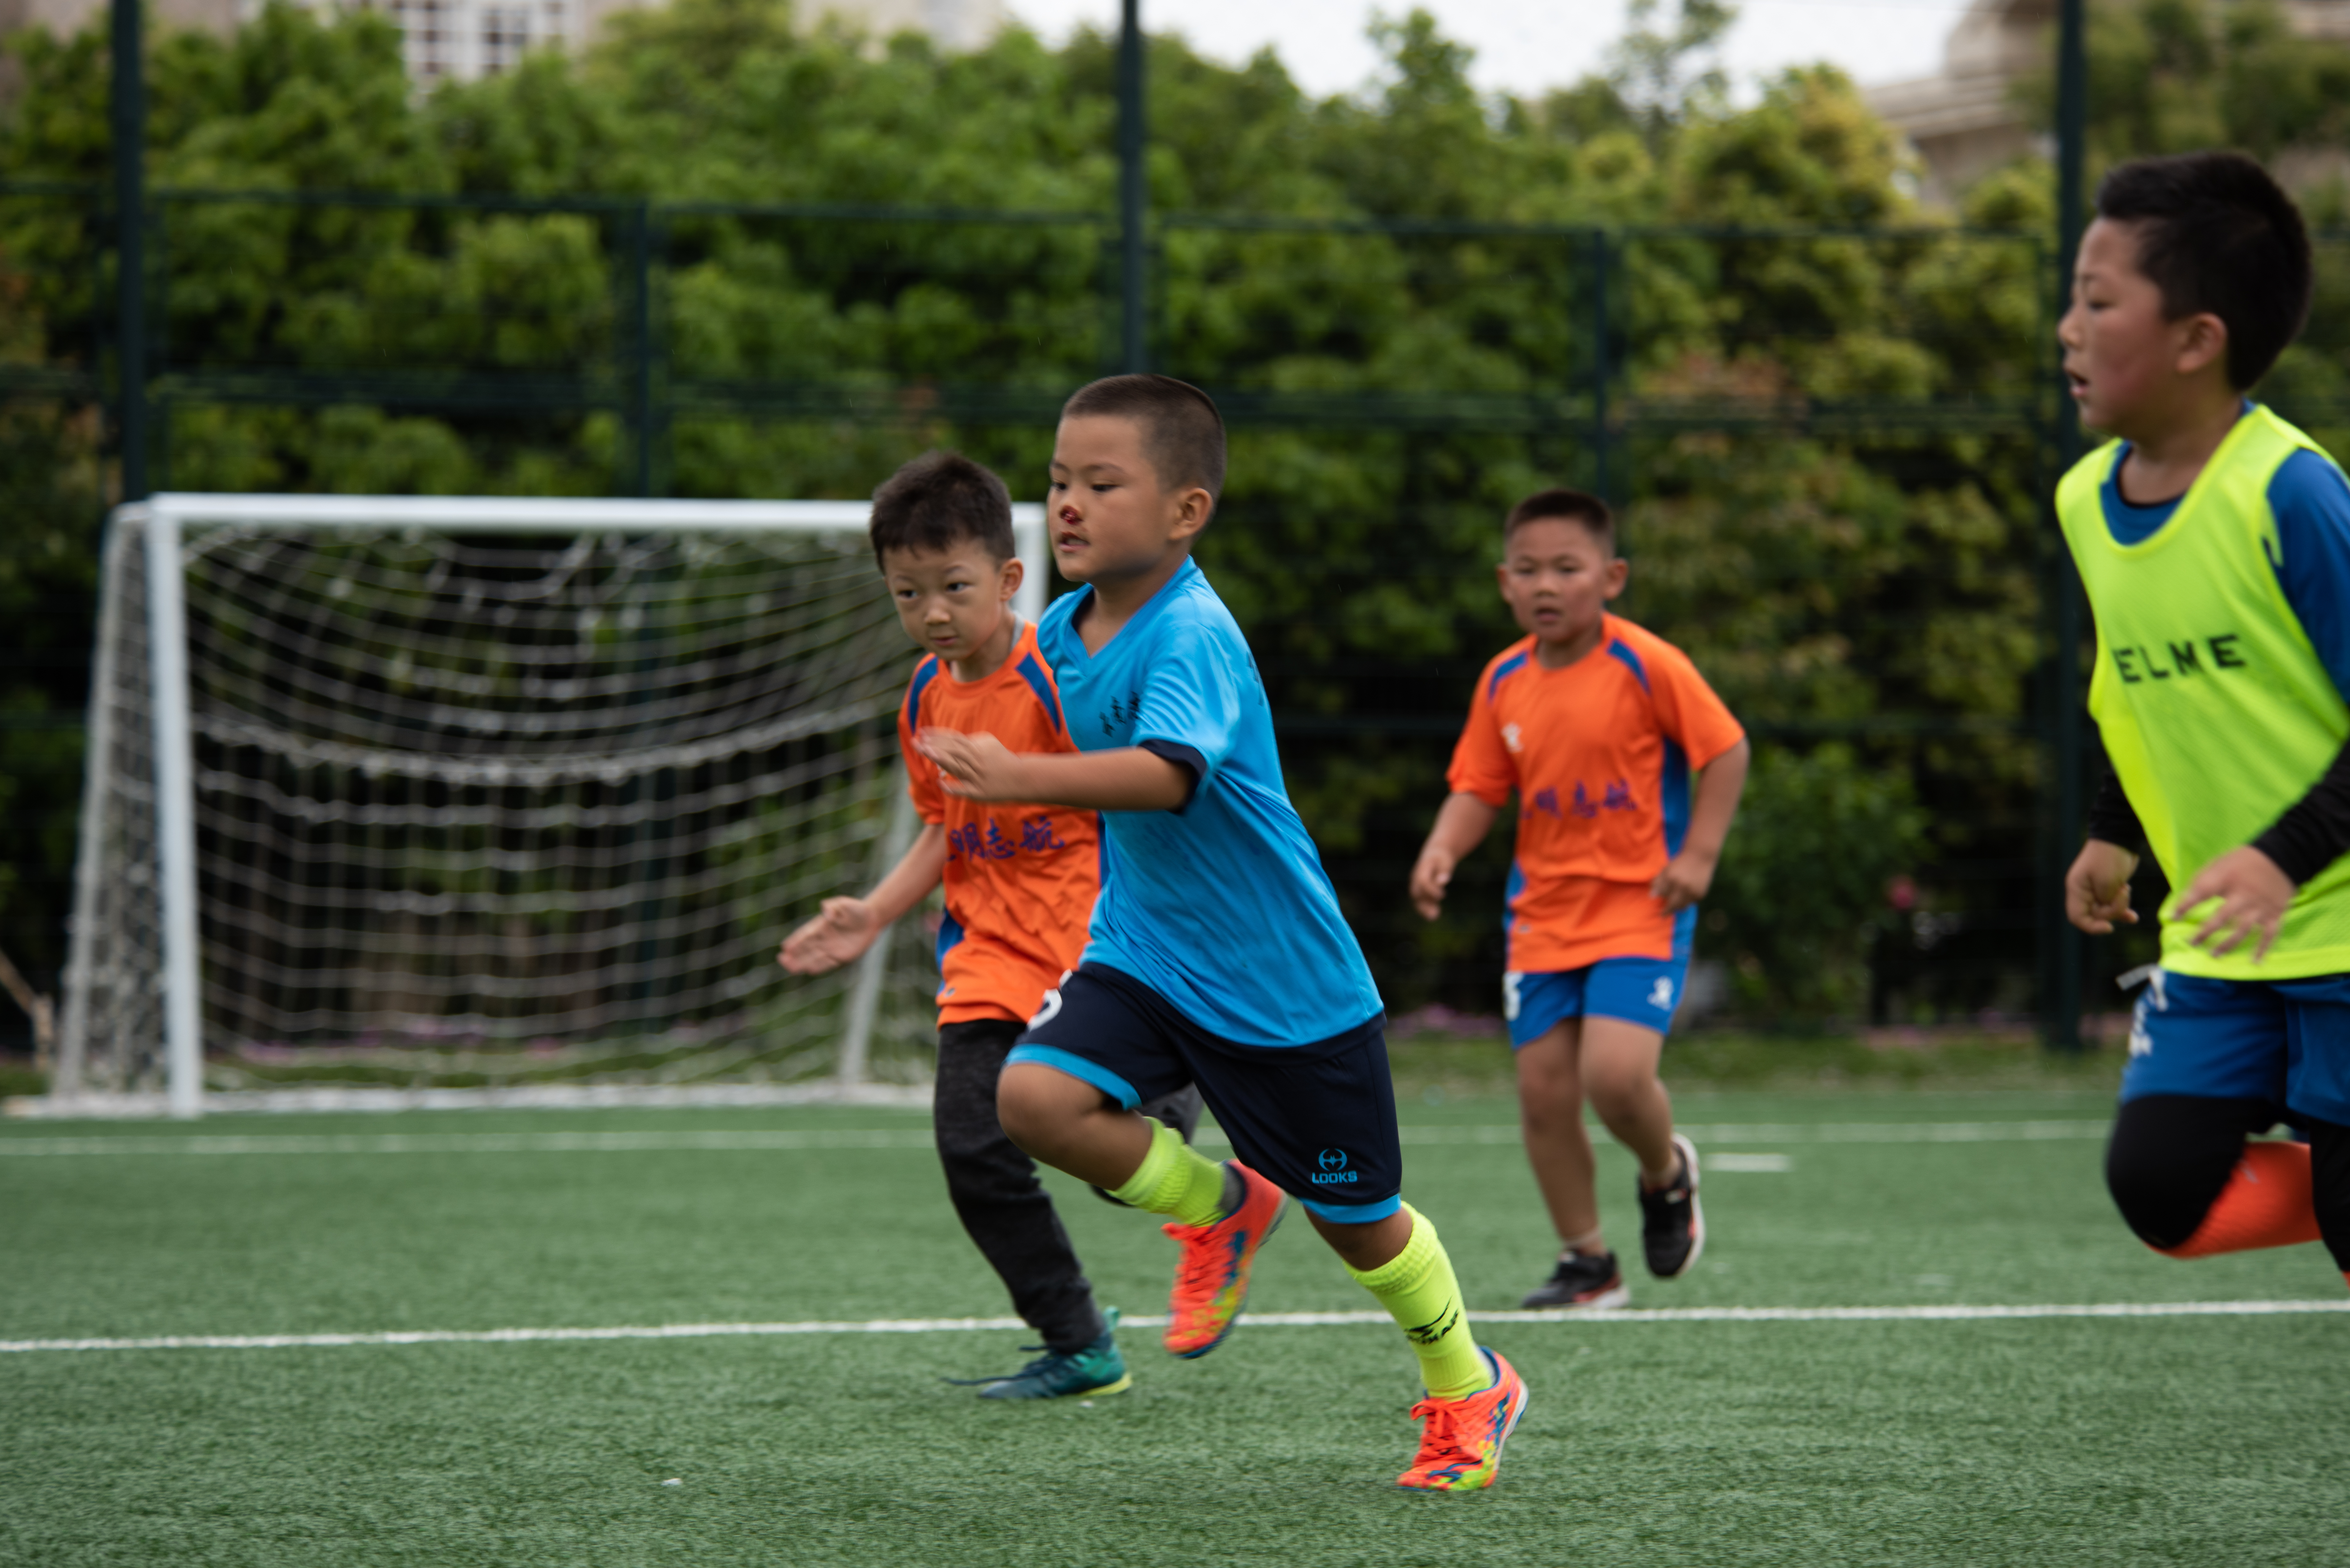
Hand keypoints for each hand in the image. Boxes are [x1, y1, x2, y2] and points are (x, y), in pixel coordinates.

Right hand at [778, 897, 877, 973]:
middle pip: (806, 948)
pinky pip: (827, 963)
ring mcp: (831, 948)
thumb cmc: (856, 909)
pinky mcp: (841, 956)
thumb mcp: (844, 904)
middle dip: (794, 954)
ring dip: (802, 963)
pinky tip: (809, 970)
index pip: (806, 934)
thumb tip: (825, 910)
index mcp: (821, 926)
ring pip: (814, 957)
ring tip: (790, 968)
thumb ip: (833, 907)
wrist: (871, 919)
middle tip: (782, 960)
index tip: (785, 946)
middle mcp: (824, 938)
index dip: (796, 941)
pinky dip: (818, 966)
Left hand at [917, 728, 1029, 801]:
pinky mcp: (980, 793)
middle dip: (933, 745)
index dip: (937, 736)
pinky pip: (964, 790)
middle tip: (916, 742)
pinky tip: (940, 783)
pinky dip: (952, 787)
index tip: (921, 732)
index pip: (954, 739)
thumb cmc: (1003, 762)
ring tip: (927, 752)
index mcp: (978, 748)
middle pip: (952, 750)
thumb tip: (953, 740)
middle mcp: (977, 760)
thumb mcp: (989, 745)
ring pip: (958, 766)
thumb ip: (972, 742)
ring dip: (942, 758)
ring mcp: (978, 777)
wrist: (1024, 779)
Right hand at [1410, 844, 1456, 920]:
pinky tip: (1433, 916)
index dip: (1431, 889)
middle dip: (1425, 903)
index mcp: (1422, 868)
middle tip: (1435, 914)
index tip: (1442, 896)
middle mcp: (1415, 877)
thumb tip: (1443, 881)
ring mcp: (1415, 883)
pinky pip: (1419, 900)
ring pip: (1416, 898)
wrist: (1434, 854)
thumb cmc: (1442, 858)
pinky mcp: (1419, 889)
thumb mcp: (1446, 861)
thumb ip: (1444, 871)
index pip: (1423, 881)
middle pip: (1417, 892)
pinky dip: (1424, 909)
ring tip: (1433, 917)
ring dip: (1424, 909)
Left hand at [1651, 849, 1716, 913]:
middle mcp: (1682, 886)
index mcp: (1671, 878)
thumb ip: (1658, 882)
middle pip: (1672, 905)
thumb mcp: (1666, 870)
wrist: (1699, 857)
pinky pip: (1691, 903)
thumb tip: (1652, 896)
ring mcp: (1692, 891)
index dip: (1661, 899)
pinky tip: (1686, 896)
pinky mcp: (1700, 894)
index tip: (1658, 906)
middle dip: (1667, 911)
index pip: (1662, 894)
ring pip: (1682, 906)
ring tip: (1674, 906)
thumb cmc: (1679, 863)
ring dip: (1677, 907)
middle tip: (1663, 915)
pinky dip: (1687, 902)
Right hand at [2064, 839, 2139, 934]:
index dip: (2092, 927)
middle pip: (2096, 915)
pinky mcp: (2108, 889)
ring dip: (2120, 906)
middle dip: (2113, 910)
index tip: (2110, 927)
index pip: (2077, 917)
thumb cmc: (2109, 858)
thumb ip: (2105, 902)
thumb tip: (2108, 916)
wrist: (2119, 838)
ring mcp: (2096, 891)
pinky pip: (2114, 906)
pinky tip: (2133, 917)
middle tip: (2123, 892)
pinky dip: (2123, 911)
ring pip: (2107, 912)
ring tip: (2126, 888)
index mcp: (2077, 889)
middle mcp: (2084, 893)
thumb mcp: (2107, 883)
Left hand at [2179, 845, 2294, 961]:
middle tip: (2191, 943)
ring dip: (2227, 944)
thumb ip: (2203, 881)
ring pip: (2243, 930)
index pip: (2201, 893)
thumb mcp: (2219, 864)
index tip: (2172, 917)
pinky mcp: (2276, 913)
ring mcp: (2261, 907)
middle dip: (2205, 932)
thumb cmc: (2243, 862)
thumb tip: (2184, 900)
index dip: (2185, 906)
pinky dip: (2263, 949)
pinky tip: (2255, 961)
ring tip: (2214, 954)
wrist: (2281, 856)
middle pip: (2222, 918)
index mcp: (2227, 879)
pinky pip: (2270, 934)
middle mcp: (2244, 896)